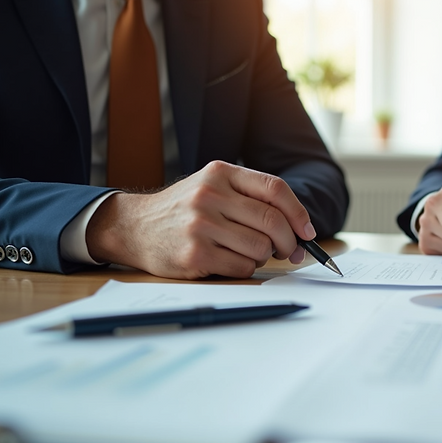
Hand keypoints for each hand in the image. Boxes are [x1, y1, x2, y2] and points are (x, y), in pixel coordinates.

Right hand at [86, 161, 314, 278]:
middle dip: (288, 241)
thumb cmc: (184, 210)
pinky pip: (242, 267)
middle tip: (288, 251)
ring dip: (263, 256)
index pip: (275, 189)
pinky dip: (246, 268)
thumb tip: (299, 231)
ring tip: (248, 252)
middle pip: (272, 221)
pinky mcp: (195, 254)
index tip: (307, 231)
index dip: (299, 212)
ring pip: (260, 247)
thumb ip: (251, 199)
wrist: (134, 227)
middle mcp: (210, 195)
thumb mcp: (212, 187)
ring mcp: (201, 225)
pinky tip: (230, 261)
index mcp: (220, 174)